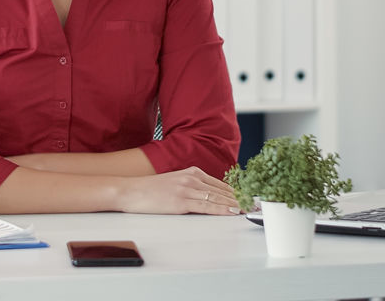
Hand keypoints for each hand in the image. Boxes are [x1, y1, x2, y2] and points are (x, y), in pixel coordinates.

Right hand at [117, 166, 242, 215]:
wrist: (130, 191)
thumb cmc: (150, 190)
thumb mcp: (174, 182)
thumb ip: (192, 186)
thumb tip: (208, 197)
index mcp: (192, 172)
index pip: (220, 183)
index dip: (236, 192)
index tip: (248, 198)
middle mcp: (191, 178)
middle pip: (222, 190)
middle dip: (240, 198)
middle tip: (254, 204)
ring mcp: (186, 189)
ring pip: (217, 198)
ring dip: (234, 204)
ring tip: (248, 209)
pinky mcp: (181, 201)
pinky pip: (206, 206)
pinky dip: (221, 209)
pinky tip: (231, 211)